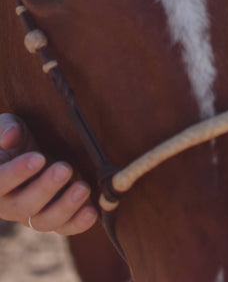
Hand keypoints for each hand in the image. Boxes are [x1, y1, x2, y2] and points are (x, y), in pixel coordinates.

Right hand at [0, 113, 97, 234]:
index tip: (38, 158)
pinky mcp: (53, 218)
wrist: (36, 149)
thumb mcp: (10, 124)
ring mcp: (31, 214)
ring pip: (44, 222)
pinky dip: (78, 223)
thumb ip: (6, 129)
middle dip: (46, 188)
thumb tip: (10, 136)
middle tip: (65, 168)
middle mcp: (9, 204)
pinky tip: (92, 211)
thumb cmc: (19, 136)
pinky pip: (63, 228)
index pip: (0, 182)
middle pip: (23, 206)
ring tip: (83, 188)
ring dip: (65, 207)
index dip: (17, 172)